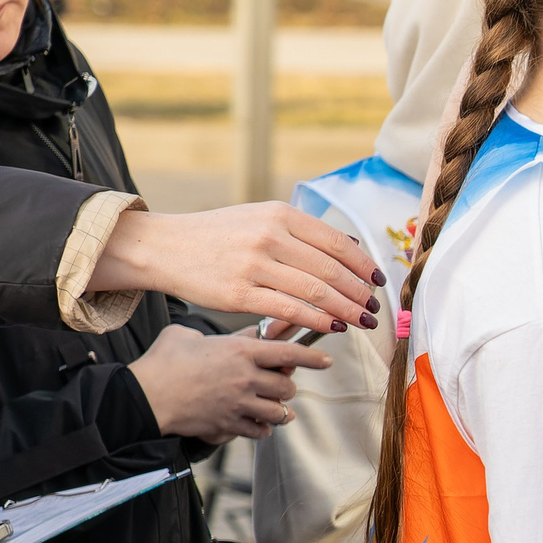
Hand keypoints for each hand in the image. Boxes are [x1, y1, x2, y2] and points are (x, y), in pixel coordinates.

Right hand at [93, 203, 381, 334]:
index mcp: (279, 214)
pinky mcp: (239, 294)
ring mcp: (254, 265)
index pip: (337, 242)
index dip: (363, 265)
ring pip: (316, 291)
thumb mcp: (260, 218)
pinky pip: (290, 310)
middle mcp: (269, 236)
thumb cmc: (219, 236)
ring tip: (361, 320)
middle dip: (359, 293)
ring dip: (346, 310)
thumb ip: (302, 232)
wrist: (164, 246)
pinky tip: (334, 327)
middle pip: (331, 269)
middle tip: (374, 308)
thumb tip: (352, 248)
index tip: (378, 281)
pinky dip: (318, 320)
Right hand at [128, 323, 329, 443]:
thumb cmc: (164, 360)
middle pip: (288, 388)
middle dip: (286, 388)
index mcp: (241, 352)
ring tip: (274, 408)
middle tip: (278, 385)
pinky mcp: (229, 425)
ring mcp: (239, 404)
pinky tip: (256, 423)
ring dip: (279, 411)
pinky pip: (261, 431)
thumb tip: (248, 335)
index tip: (326, 361)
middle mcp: (246, 378)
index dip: (312, 358)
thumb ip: (225, 336)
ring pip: (280, 412)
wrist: (144, 395)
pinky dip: (262, 429)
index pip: (290, 354)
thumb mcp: (191, 335)